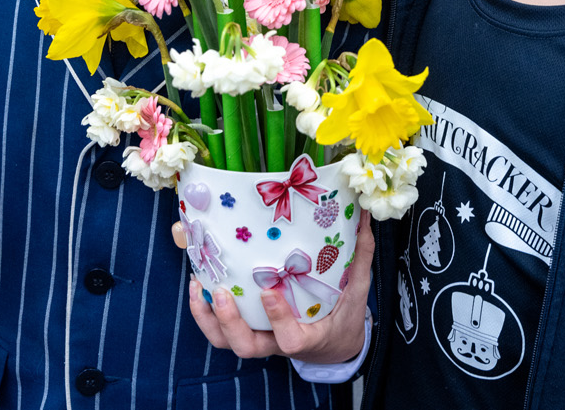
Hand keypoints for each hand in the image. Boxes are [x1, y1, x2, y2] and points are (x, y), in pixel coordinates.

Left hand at [173, 210, 372, 363]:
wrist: (334, 346)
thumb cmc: (344, 319)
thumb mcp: (357, 293)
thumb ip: (361, 257)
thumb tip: (367, 217)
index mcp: (309, 337)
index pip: (290, 339)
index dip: (278, 319)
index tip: (270, 290)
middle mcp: (278, 343)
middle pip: (247, 347)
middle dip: (231, 322)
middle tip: (223, 292)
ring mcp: (261, 339)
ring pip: (227, 342)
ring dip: (209, 318)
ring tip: (201, 286)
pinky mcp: (248, 331)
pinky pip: (219, 332)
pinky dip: (204, 314)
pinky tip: (197, 287)